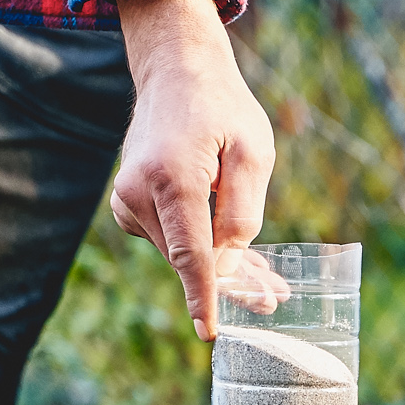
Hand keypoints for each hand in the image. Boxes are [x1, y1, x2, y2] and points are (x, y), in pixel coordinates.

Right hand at [110, 0, 276, 340]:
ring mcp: (127, 199)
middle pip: (189, 259)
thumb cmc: (221, 108)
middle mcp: (139, 192)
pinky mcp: (128, 204)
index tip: (210, 332)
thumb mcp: (252, 154)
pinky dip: (201, 247)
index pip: (190, 254)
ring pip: (181, 253)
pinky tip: (232, 251)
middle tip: (277, 298)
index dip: (205, 297)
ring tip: (266, 276)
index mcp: (172, 178)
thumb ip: (241, 214)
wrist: (176, 73)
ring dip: (221, 267)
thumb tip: (226, 268)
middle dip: (232, 283)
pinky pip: (171, 239)